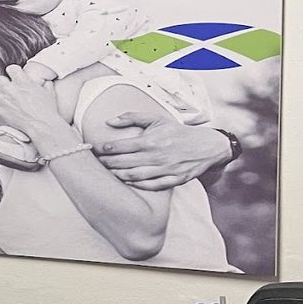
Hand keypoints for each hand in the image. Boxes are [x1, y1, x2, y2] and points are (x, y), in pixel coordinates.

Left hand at [0, 64, 61, 133]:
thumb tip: (45, 82)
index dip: (13, 72)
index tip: (15, 76)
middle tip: (9, 88)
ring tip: (8, 100)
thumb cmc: (46, 110)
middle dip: (4, 83)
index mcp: (22, 81)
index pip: (11, 68)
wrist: (41, 125)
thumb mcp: (49, 92)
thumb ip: (45, 84)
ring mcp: (3, 99)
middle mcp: (10, 89)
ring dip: (0, 95)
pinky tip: (6, 109)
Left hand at [94, 111, 230, 190]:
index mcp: (152, 140)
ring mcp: (167, 169)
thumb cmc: (177, 132)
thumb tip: (109, 121)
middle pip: (124, 162)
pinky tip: (126, 181)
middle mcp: (158, 155)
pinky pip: (151, 186)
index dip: (104, 149)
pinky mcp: (175, 179)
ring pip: (134, 176)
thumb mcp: (157, 119)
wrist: (207, 145)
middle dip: (106, 163)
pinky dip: (137, 185)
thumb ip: (132, 118)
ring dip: (117, 175)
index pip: (121, 146)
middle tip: (96, 162)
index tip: (94, 149)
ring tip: (107, 173)